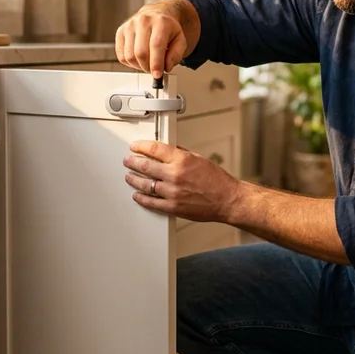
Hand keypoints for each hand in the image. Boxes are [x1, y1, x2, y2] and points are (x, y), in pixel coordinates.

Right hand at [114, 0, 197, 77]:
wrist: (156, 15)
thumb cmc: (167, 29)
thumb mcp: (180, 40)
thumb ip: (176, 54)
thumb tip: (166, 66)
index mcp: (160, 22)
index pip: (156, 45)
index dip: (156, 63)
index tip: (157, 75)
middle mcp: (143, 21)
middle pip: (140, 53)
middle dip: (148, 67)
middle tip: (154, 70)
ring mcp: (130, 25)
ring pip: (129, 56)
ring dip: (139, 66)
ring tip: (147, 63)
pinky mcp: (120, 31)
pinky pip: (121, 56)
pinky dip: (130, 63)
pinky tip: (138, 60)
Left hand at [124, 140, 239, 221]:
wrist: (226, 199)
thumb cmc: (216, 180)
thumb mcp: (199, 158)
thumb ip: (181, 154)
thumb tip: (166, 151)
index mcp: (182, 160)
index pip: (154, 149)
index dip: (141, 146)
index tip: (135, 147)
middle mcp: (175, 175)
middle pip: (145, 166)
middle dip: (133, 162)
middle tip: (128, 161)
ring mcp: (172, 192)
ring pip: (145, 184)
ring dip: (134, 179)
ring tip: (129, 176)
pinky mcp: (173, 207)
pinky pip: (152, 202)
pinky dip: (142, 198)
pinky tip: (137, 195)